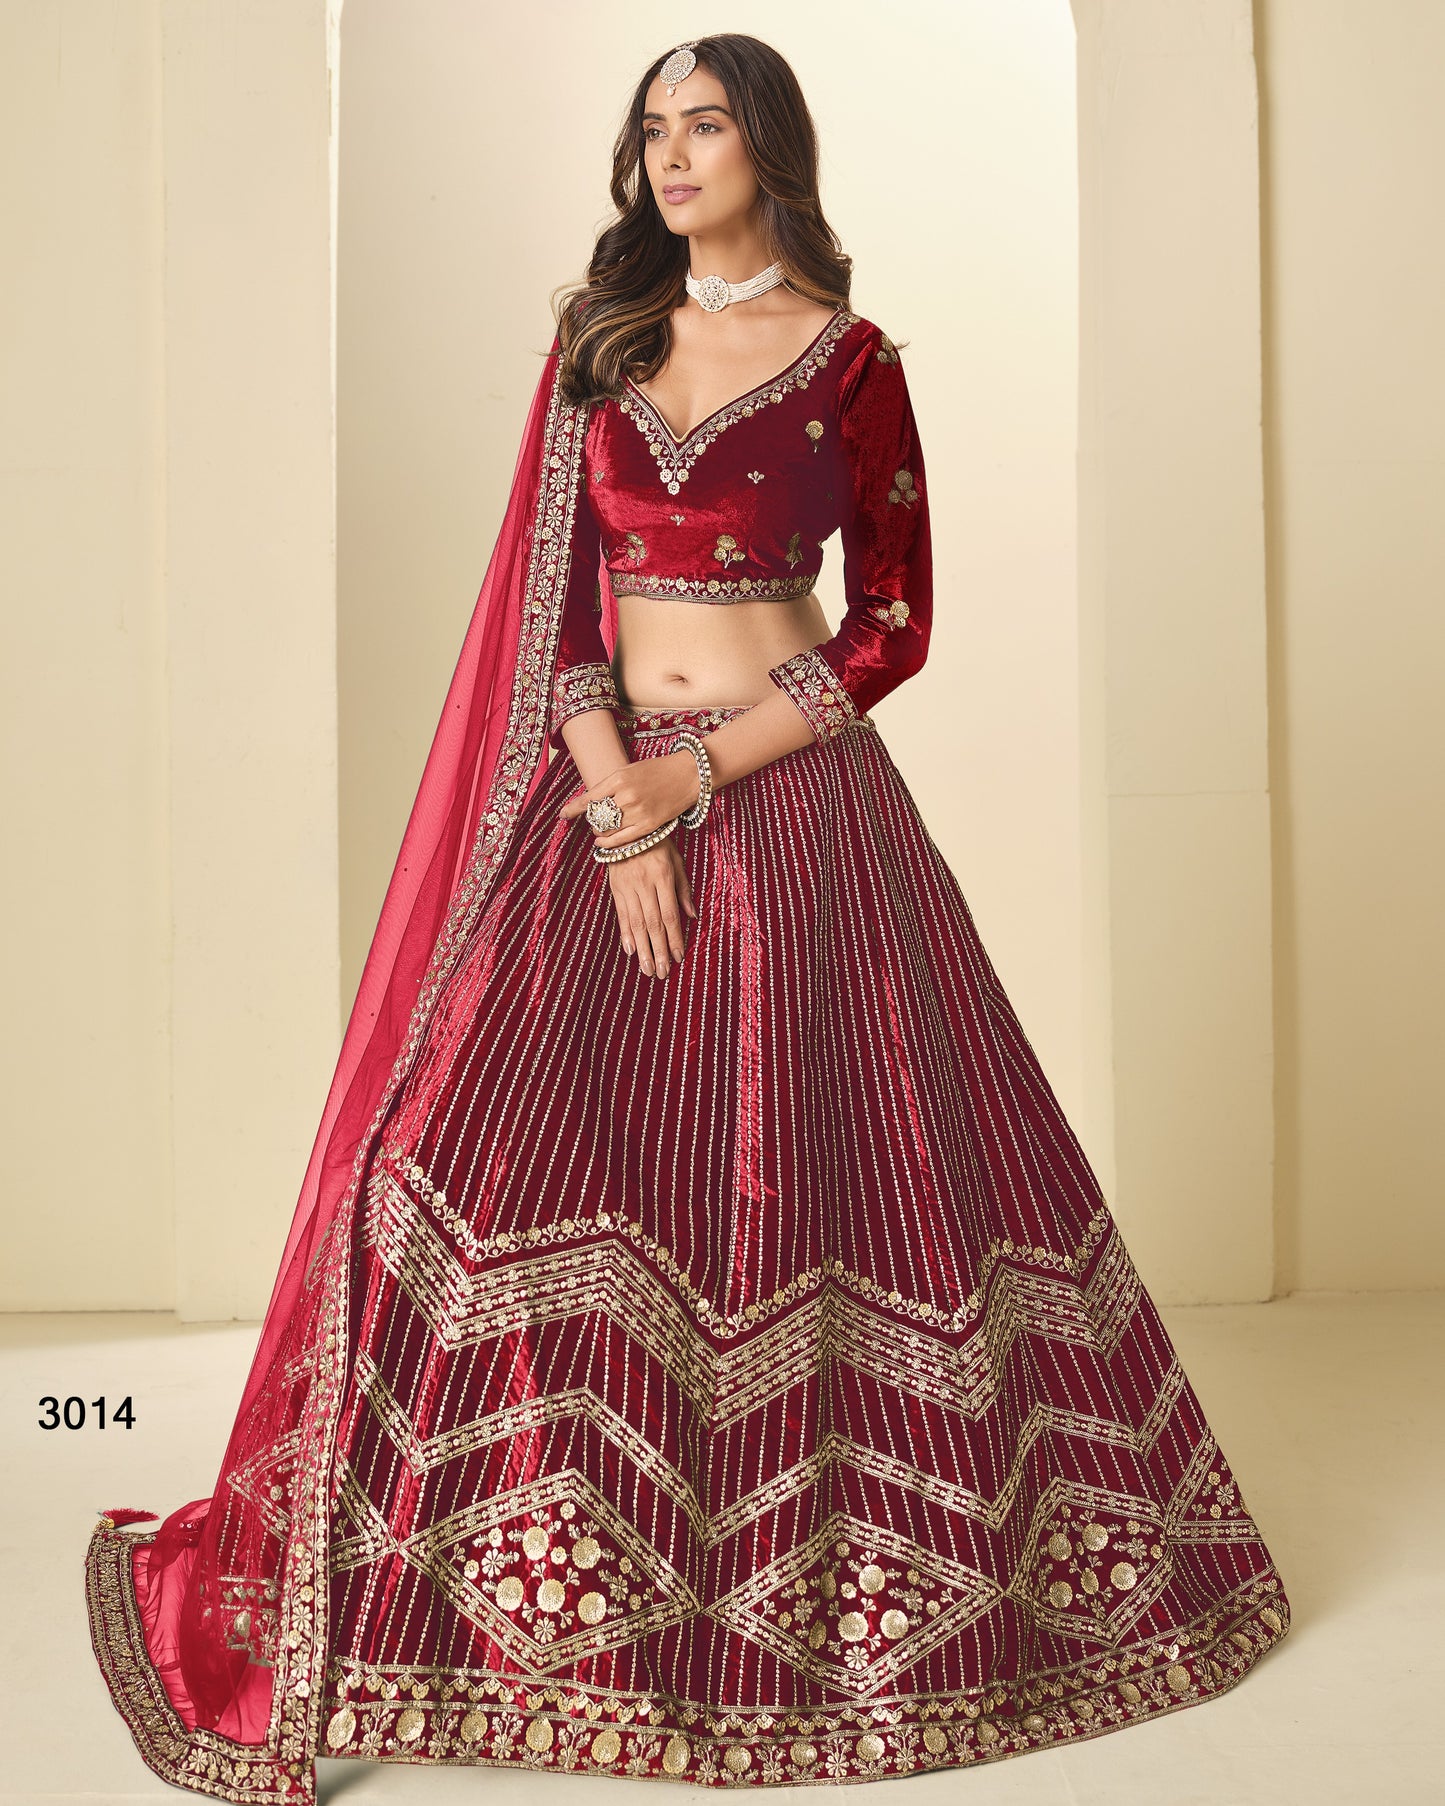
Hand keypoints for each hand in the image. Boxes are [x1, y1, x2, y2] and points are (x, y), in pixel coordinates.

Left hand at [557, 750, 700, 849]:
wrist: (689, 774)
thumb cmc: (658, 770)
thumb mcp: (630, 769)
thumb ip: (611, 784)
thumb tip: (591, 801)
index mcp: (619, 777)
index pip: (588, 798)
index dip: (573, 809)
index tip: (563, 815)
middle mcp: (626, 796)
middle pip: (597, 815)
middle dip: (591, 819)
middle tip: (591, 819)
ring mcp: (638, 812)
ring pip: (607, 829)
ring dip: (599, 831)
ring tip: (600, 829)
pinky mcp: (649, 826)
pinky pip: (621, 840)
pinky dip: (608, 843)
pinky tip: (602, 842)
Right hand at [605, 838, 695, 978]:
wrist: (625, 826)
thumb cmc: (657, 842)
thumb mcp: (676, 860)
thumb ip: (683, 889)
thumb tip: (692, 916)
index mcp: (663, 877)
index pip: (670, 915)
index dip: (674, 938)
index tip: (678, 957)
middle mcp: (645, 884)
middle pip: (653, 924)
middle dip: (658, 951)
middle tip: (661, 973)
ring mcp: (628, 887)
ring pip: (636, 924)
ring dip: (643, 949)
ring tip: (647, 970)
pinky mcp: (615, 888)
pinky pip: (621, 915)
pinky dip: (625, 934)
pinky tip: (630, 951)